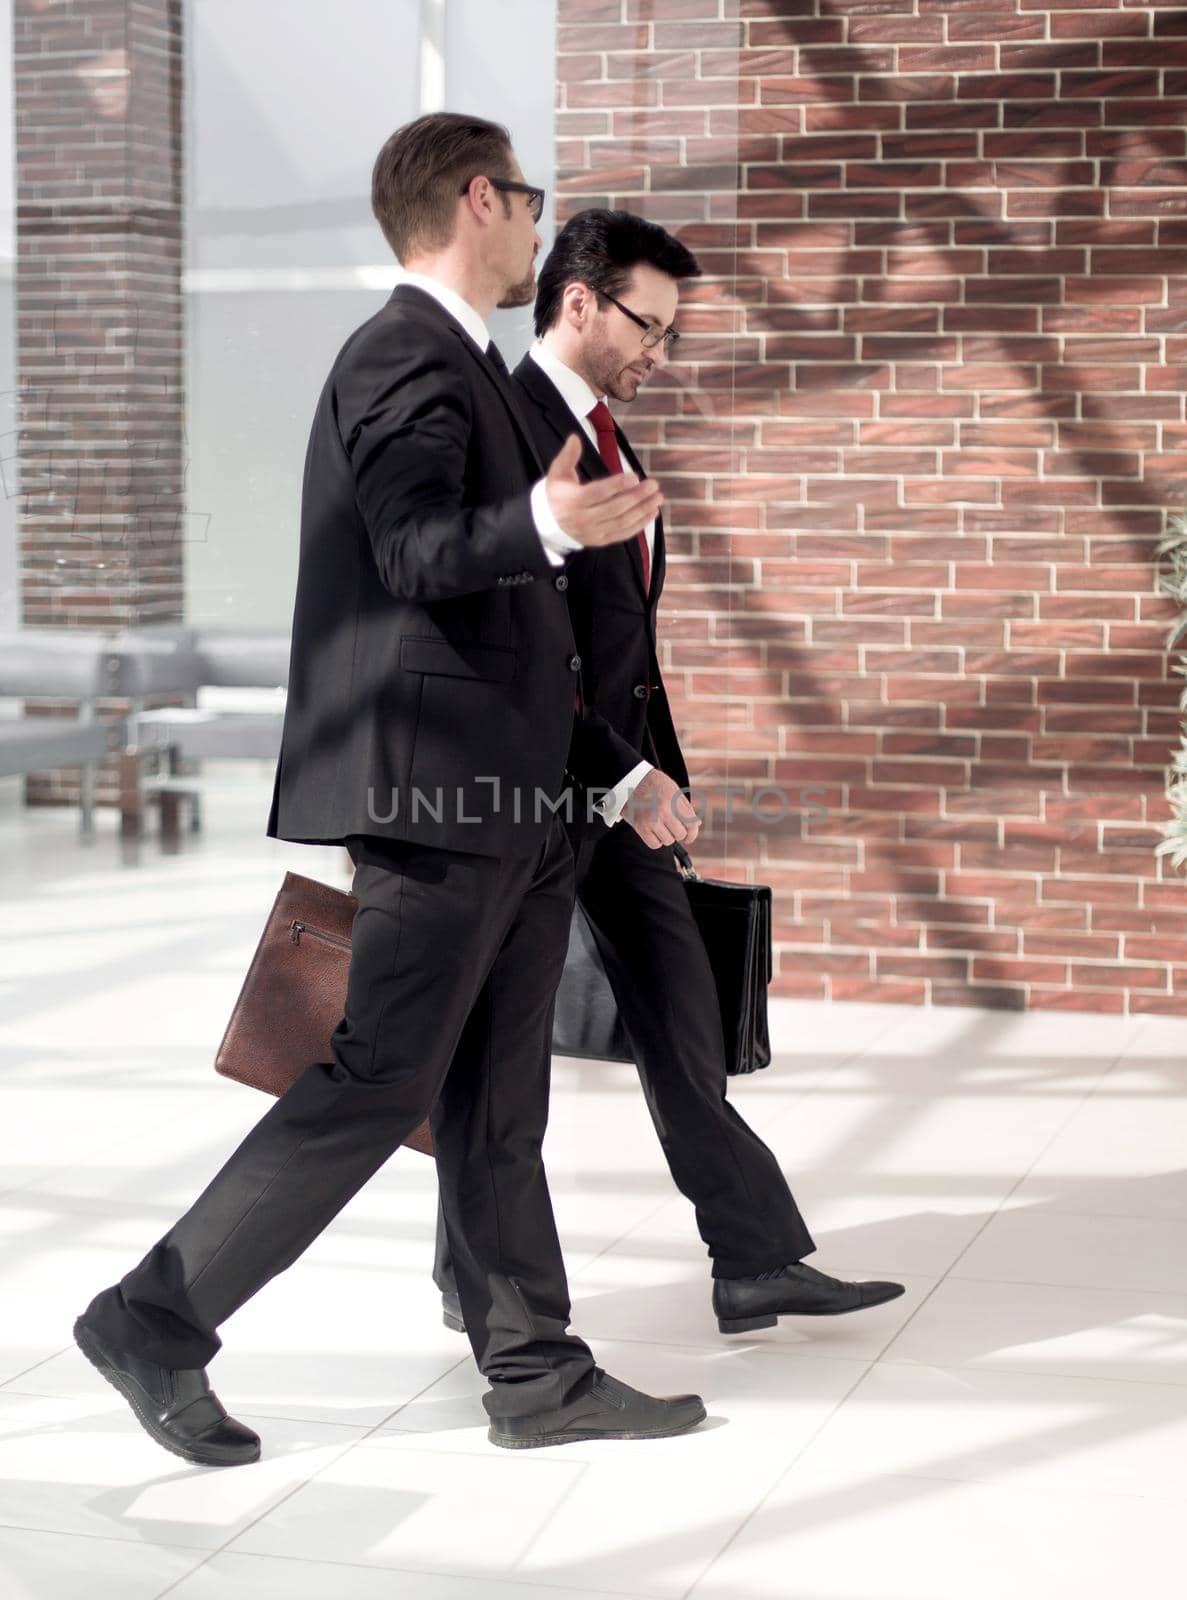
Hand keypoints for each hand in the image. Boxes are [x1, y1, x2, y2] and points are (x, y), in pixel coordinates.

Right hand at [545, 433, 663, 548]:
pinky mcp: (601, 540)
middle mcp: (584, 519)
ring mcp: (593, 532)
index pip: (598, 493)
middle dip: (636, 497)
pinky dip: (640, 525)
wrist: (548, 523)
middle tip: (653, 485)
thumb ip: (568, 455)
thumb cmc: (556, 493)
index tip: (634, 477)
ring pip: (622, 522)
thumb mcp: (557, 473)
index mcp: (573, 501)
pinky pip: (623, 534)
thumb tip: (575, 437)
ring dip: (642, 510)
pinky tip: (652, 513)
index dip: (617, 486)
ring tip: (657, 498)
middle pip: (615, 508)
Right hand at [624, 768, 700, 849]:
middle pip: (680, 834)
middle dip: (678, 833)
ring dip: (666, 836)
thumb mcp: (673, 789)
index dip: (693, 834)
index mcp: (674, 800)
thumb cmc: (653, 783)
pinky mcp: (640, 827)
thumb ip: (685, 807)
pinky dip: (656, 841)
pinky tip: (654, 832)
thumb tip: (696, 824)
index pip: (691, 824)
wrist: (629, 779)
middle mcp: (663, 811)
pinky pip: (654, 844)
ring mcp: (651, 820)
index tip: (689, 837)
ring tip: (661, 826)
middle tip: (673, 828)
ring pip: (668, 841)